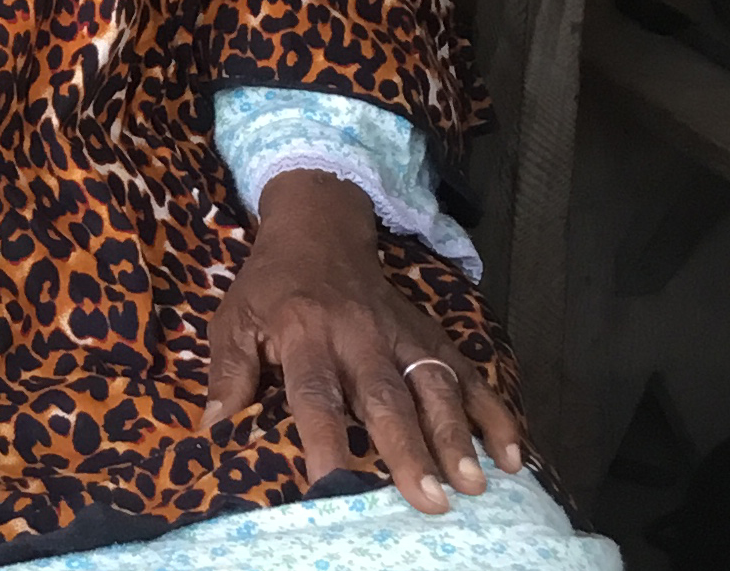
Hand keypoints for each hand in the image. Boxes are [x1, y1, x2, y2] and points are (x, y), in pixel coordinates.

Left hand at [203, 169, 524, 513]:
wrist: (318, 231)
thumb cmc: (270, 288)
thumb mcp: (234, 320)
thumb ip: (229, 373)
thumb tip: (215, 427)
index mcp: (304, 334)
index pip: (315, 393)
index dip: (324, 439)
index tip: (332, 485)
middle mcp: (358, 335)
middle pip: (386, 397)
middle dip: (409, 449)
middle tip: (430, 498)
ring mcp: (400, 333)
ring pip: (434, 385)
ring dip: (457, 434)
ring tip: (474, 483)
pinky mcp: (430, 333)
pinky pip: (467, 372)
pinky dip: (494, 411)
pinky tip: (514, 452)